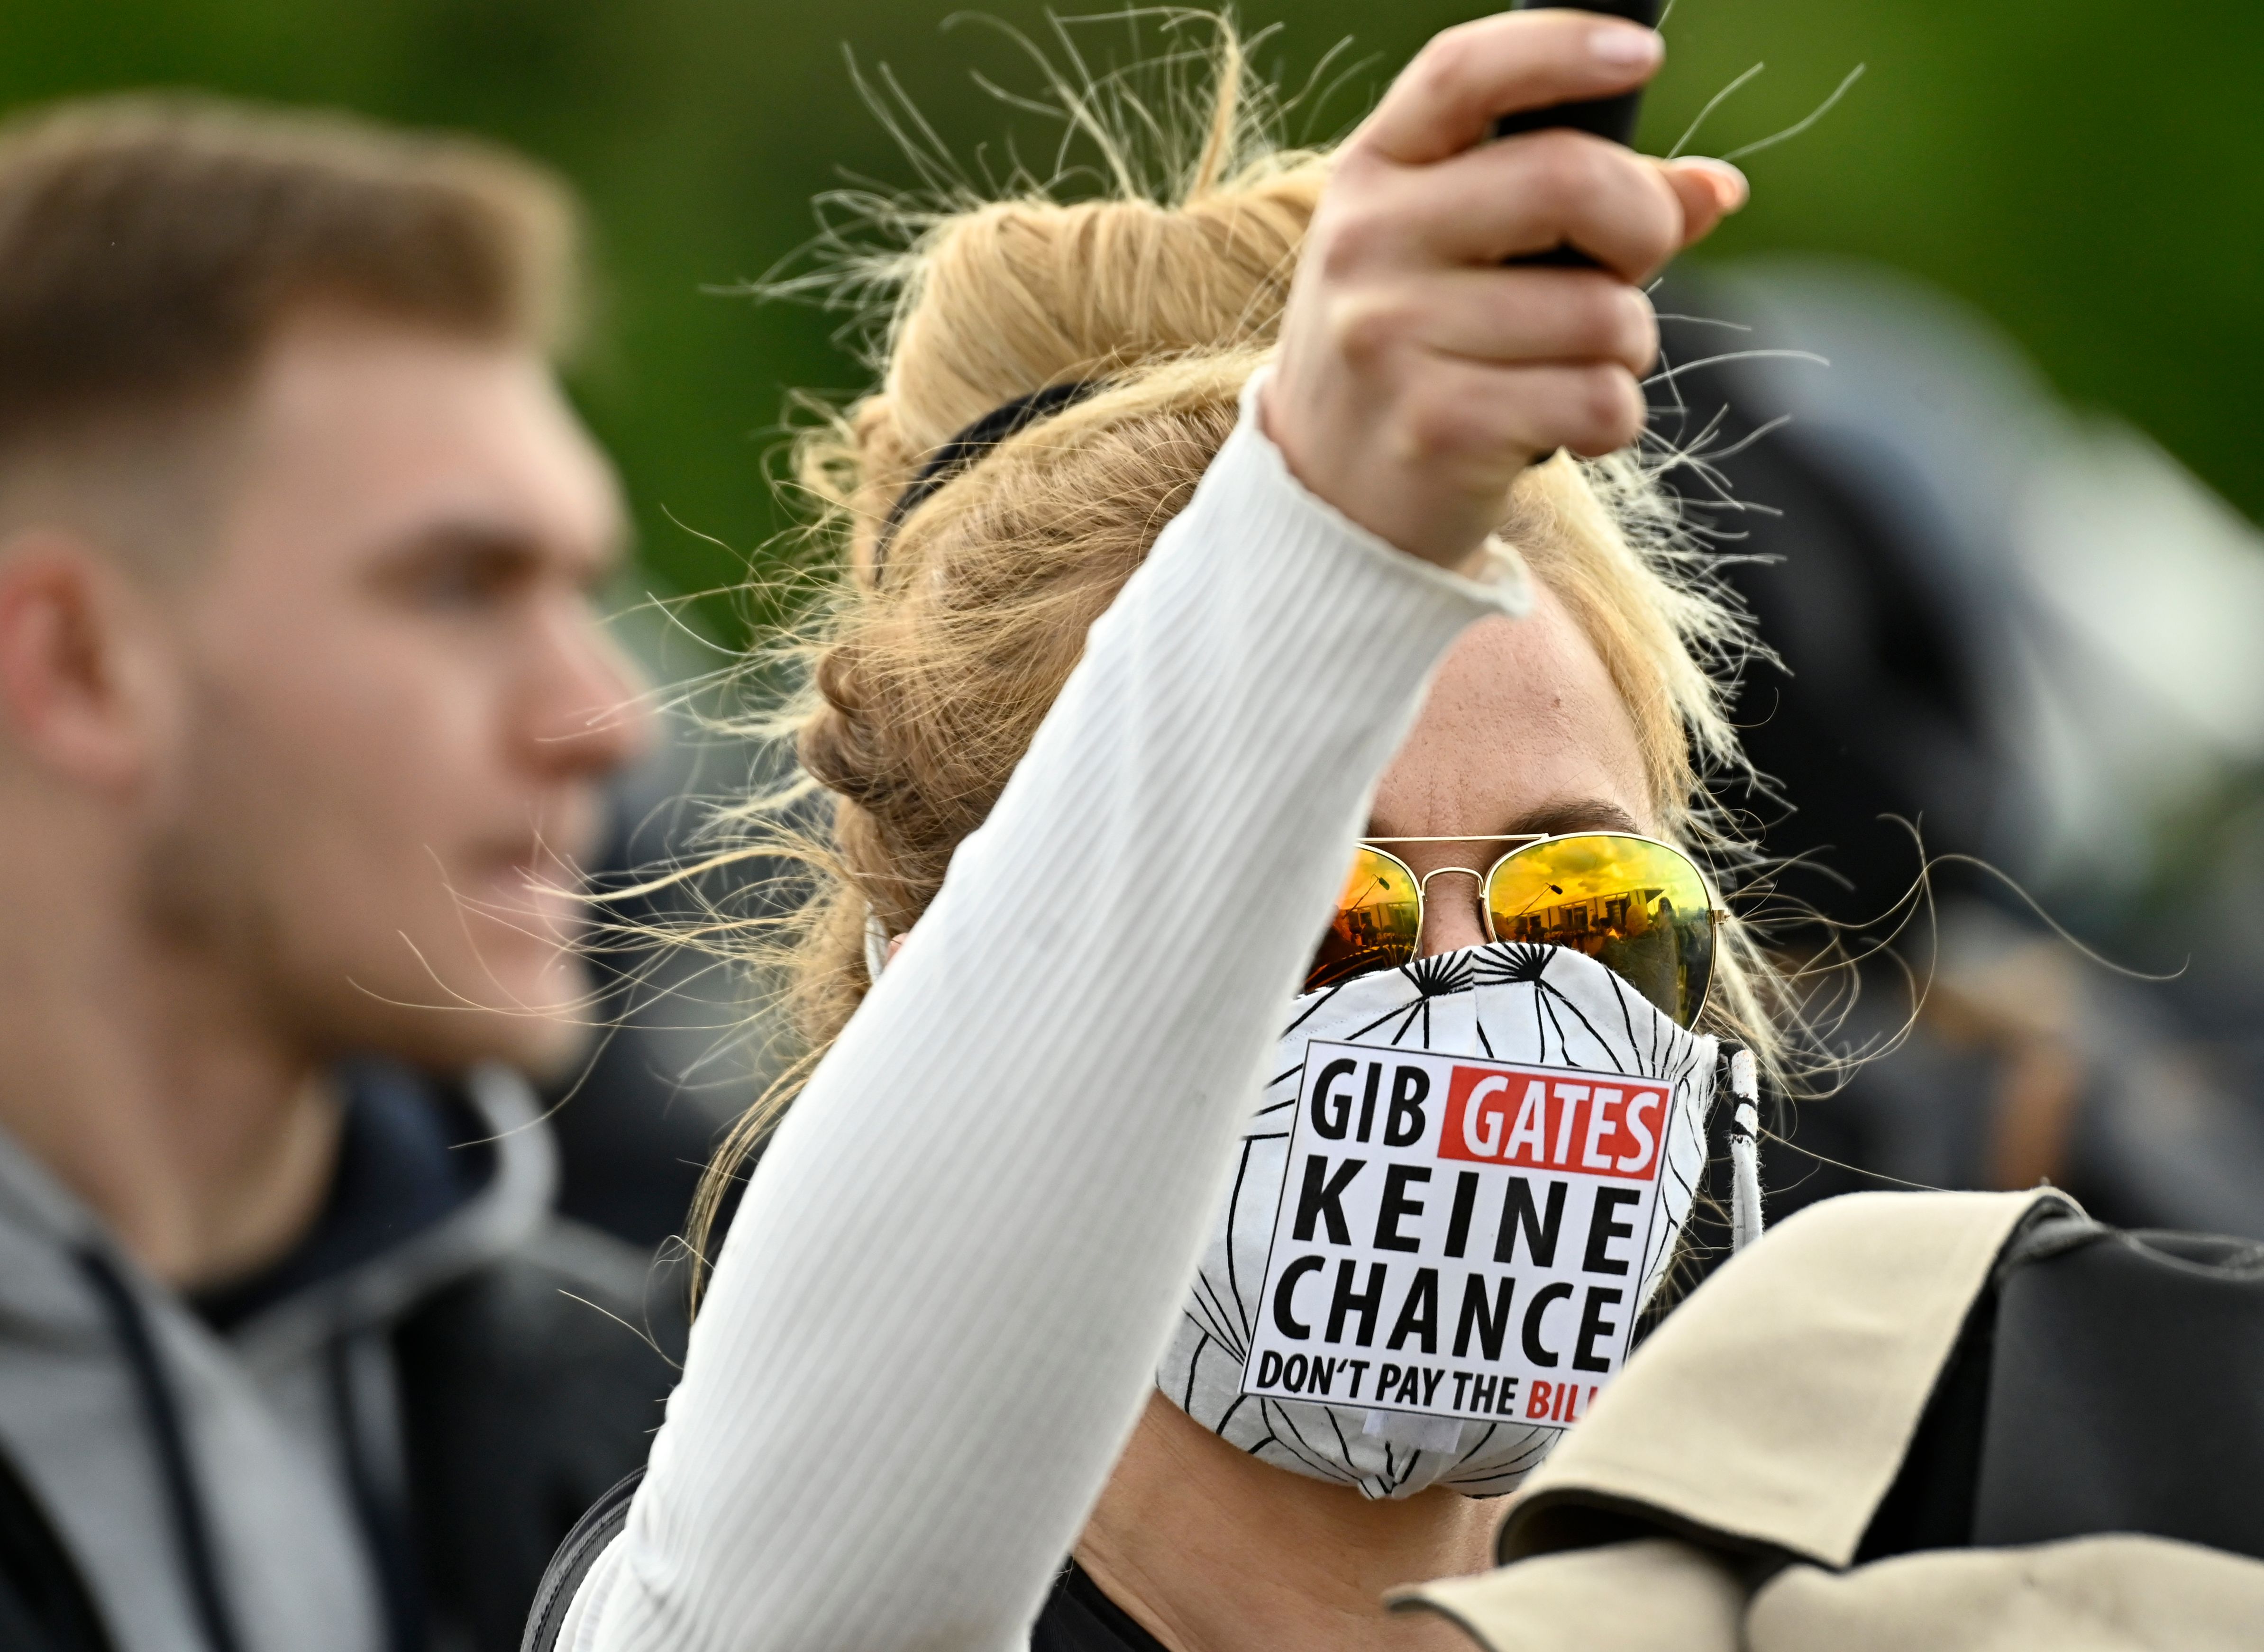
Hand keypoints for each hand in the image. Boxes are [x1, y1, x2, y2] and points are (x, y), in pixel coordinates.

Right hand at [1262, 10, 1746, 570]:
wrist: (1327, 498)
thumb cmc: (1416, 352)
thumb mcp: (1461, 256)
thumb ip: (1578, 204)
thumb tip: (1713, 188)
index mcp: (1372, 175)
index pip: (1463, 74)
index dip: (1561, 46)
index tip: (1642, 55)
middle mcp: (1366, 245)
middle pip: (1566, 180)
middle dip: (1643, 225)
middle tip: (1633, 263)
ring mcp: (1391, 338)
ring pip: (1603, 312)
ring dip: (1625, 346)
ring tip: (1566, 368)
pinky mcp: (1436, 429)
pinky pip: (1599, 400)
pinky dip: (1610, 418)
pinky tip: (1558, 426)